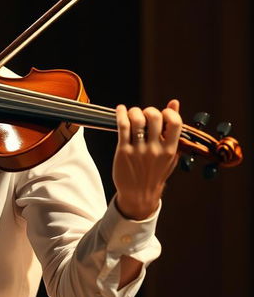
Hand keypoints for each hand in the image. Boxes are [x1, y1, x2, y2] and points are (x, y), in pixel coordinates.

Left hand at [112, 100, 182, 219]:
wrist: (139, 194)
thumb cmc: (155, 172)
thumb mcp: (170, 154)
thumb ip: (172, 129)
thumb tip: (174, 102)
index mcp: (170, 150)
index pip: (175, 122)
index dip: (169, 112)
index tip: (163, 113)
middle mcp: (155, 149)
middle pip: (154, 117)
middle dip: (149, 110)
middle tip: (144, 114)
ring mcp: (138, 150)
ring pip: (137, 120)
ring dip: (134, 111)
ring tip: (132, 113)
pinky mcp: (123, 151)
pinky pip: (122, 127)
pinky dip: (121, 114)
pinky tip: (120, 110)